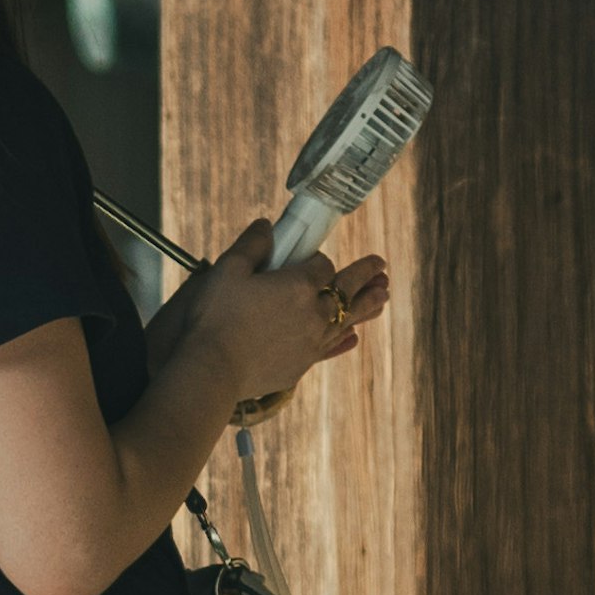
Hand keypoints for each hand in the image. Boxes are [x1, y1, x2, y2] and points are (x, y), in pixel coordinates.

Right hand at [165, 216, 384, 419]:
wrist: (210, 370)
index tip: (313, 259)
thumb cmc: (214, 317)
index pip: (323, 265)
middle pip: (347, 289)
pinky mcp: (301, 366)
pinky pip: (330, 348)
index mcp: (300, 284)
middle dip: (365, 275)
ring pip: (347, 319)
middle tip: (381, 267)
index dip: (319, 260)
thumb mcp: (228, 270)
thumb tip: (266, 225)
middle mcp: (315, 312)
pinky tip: (353, 338)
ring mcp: (311, 342)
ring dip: (367, 305)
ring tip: (383, 297)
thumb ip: (251, 245)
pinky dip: (344, 340)